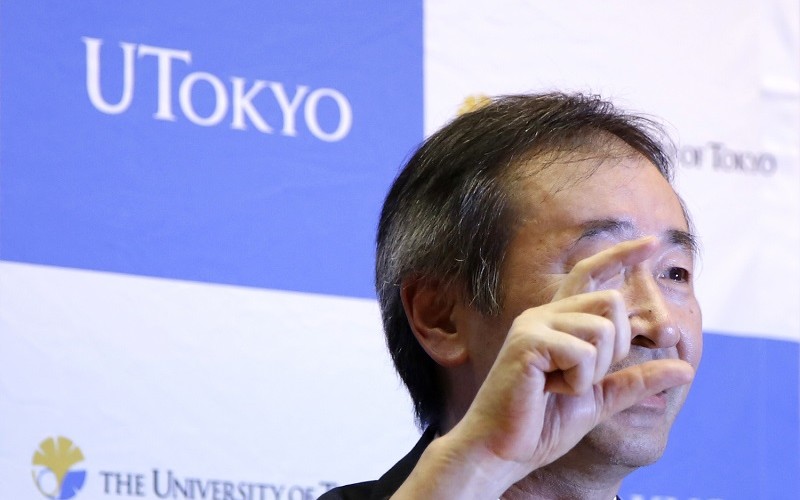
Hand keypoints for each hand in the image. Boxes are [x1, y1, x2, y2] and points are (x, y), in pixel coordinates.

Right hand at [394, 237, 694, 497]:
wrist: (503, 450)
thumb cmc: (543, 424)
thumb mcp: (600, 400)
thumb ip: (637, 380)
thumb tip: (687, 368)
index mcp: (560, 322)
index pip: (592, 274)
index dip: (622, 256)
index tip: (652, 243)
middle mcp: (545, 314)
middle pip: (612, 302)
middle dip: (615, 350)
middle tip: (581, 379)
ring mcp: (534, 324)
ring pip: (603, 329)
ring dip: (593, 371)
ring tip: (560, 387)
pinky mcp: (527, 341)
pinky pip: (582, 352)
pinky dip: (577, 381)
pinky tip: (549, 390)